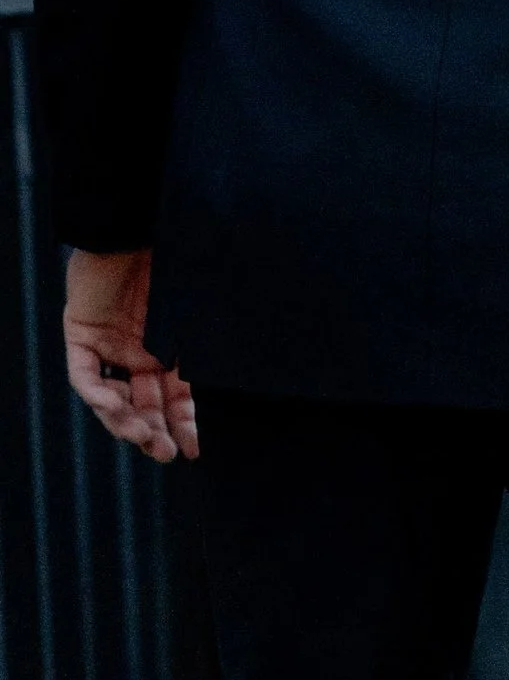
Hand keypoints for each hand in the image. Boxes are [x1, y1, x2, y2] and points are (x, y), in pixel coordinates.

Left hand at [63, 247, 197, 462]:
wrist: (134, 226)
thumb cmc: (175, 259)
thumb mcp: (200, 309)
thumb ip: (215, 338)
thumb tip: (256, 363)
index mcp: (168, 347)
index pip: (174, 397)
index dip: (184, 424)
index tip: (195, 450)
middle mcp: (136, 351)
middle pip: (143, 405)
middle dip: (153, 433)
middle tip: (164, 453)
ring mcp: (107, 345)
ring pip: (111, 399)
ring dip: (126, 422)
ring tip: (143, 438)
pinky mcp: (81, 334)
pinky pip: (84, 374)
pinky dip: (97, 393)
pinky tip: (113, 406)